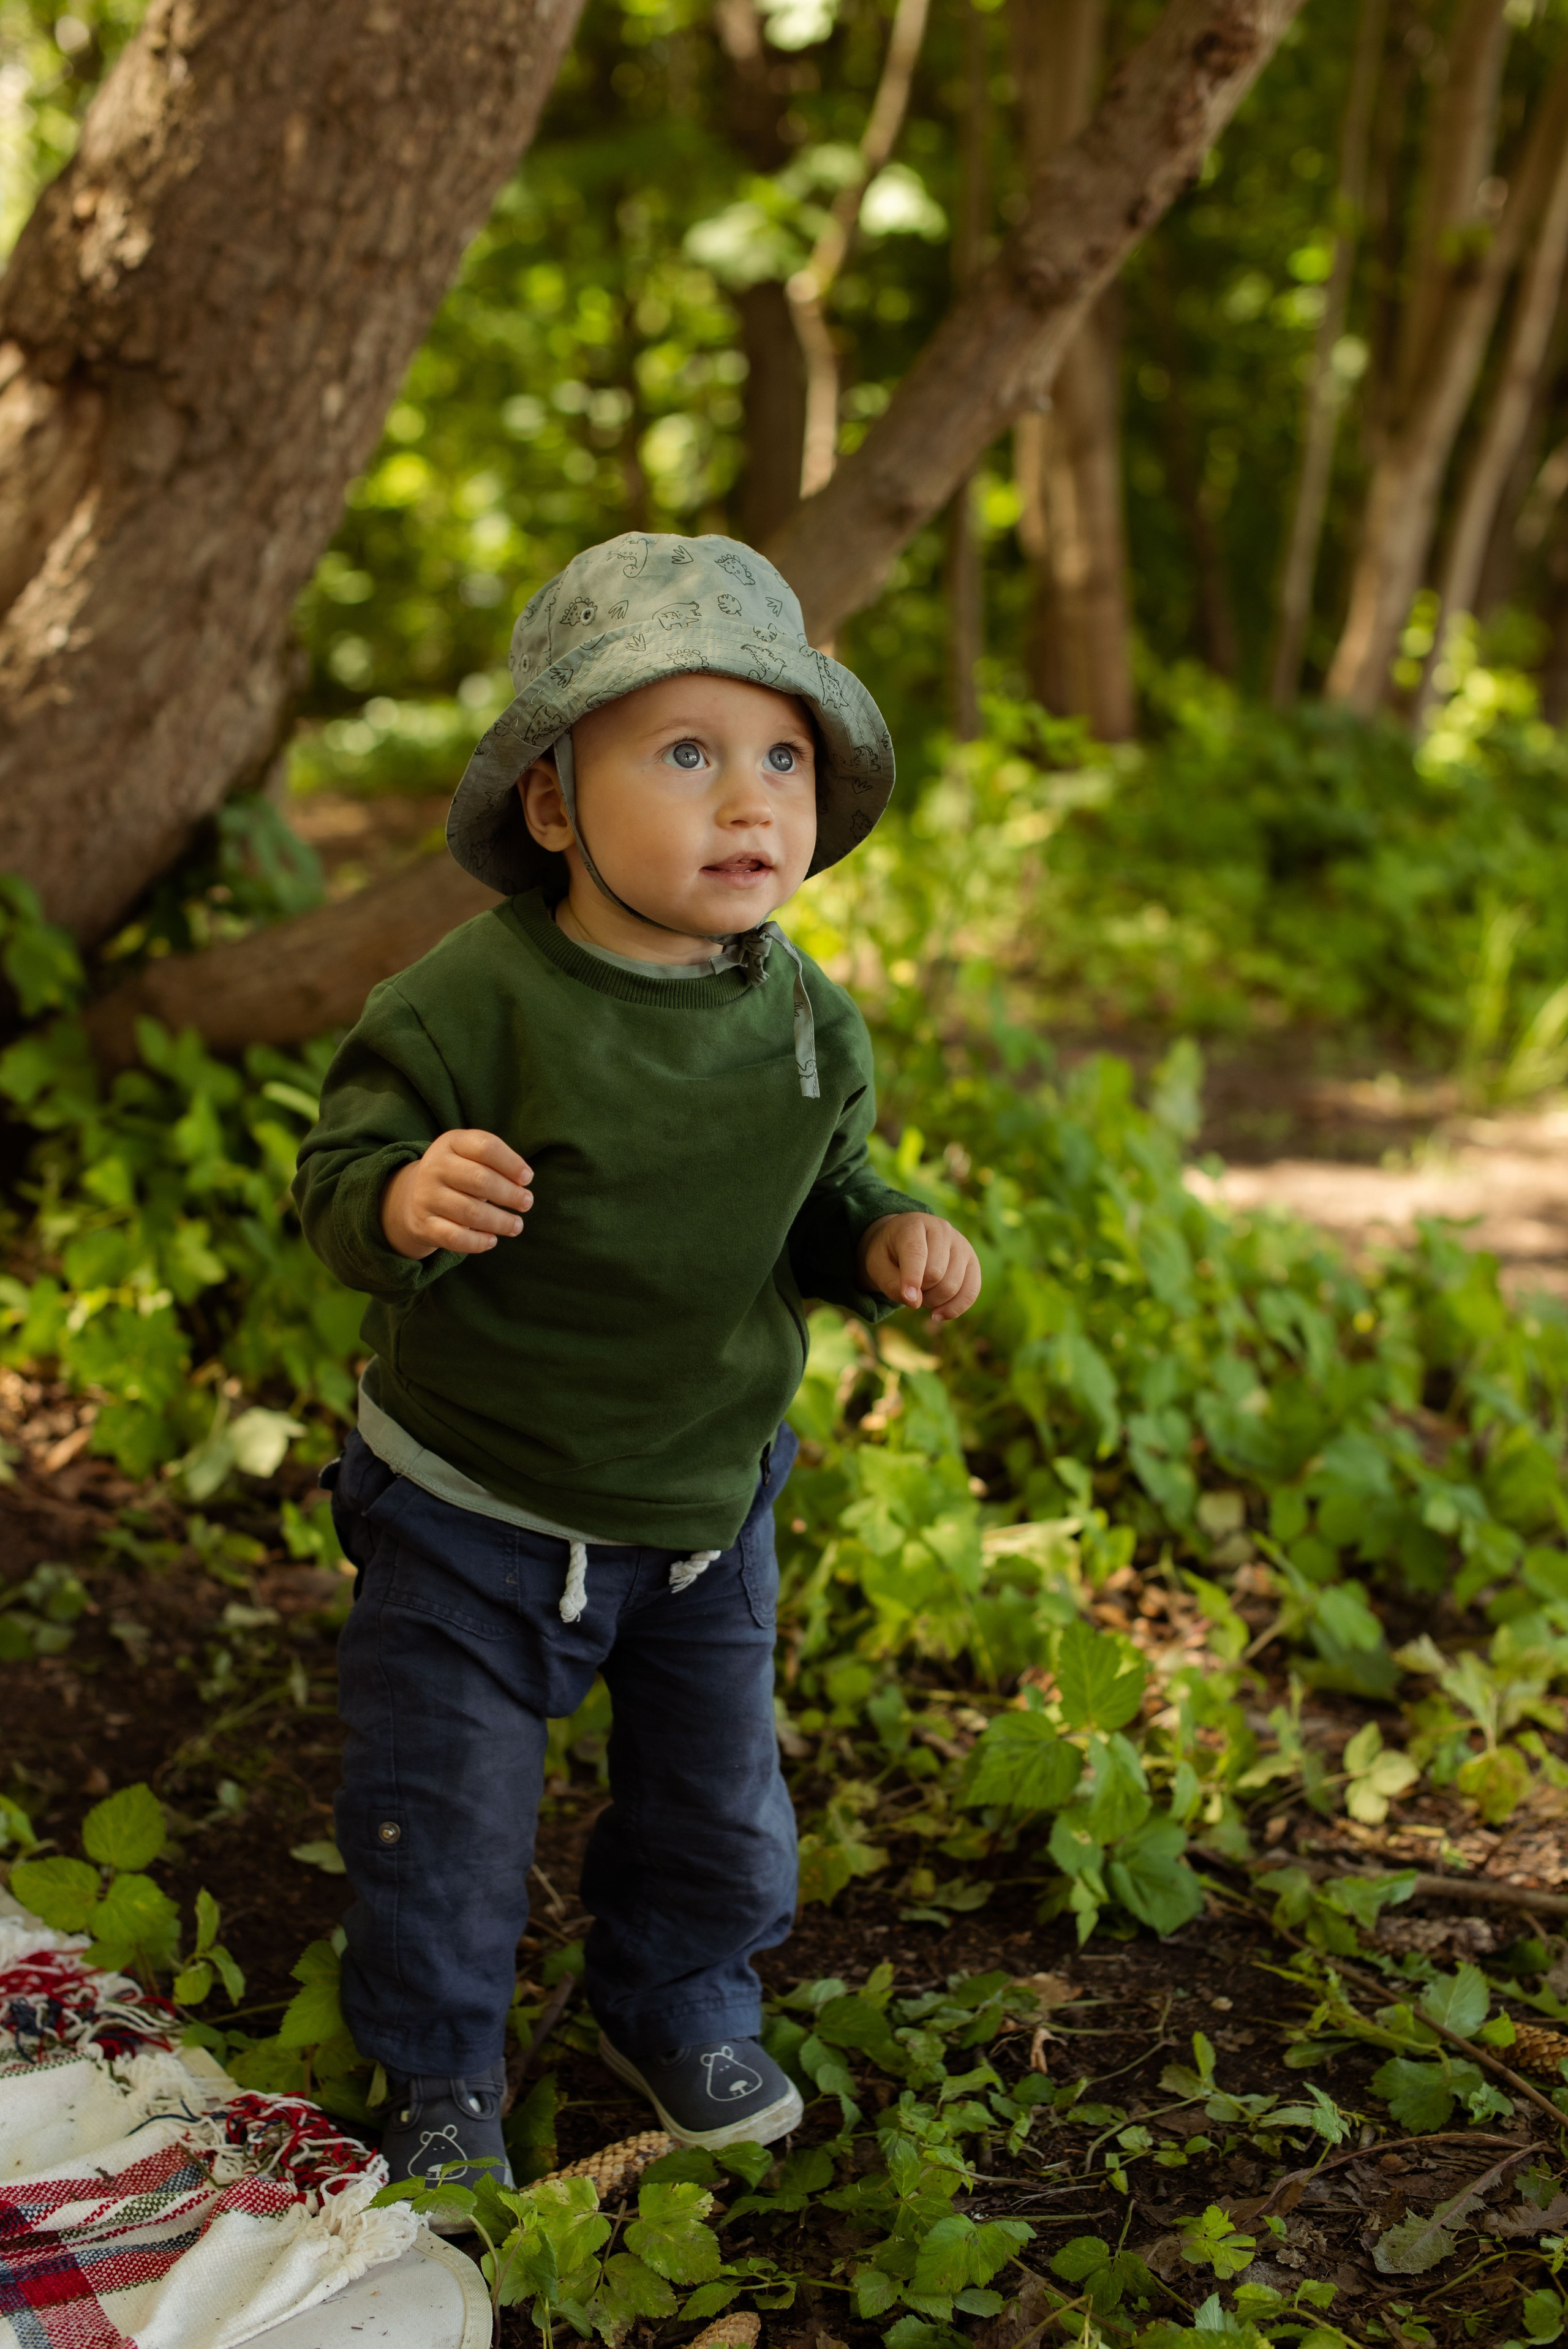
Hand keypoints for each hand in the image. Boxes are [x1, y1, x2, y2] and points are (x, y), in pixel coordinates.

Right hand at [380, 1130, 533, 1260]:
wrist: (413, 1197)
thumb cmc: (458, 1175)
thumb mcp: (470, 1157)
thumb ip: (495, 1163)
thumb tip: (522, 1182)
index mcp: (450, 1143)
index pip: (485, 1146)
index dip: (512, 1163)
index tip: (527, 1178)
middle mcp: (434, 1167)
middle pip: (480, 1180)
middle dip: (510, 1194)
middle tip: (527, 1202)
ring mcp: (426, 1196)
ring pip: (471, 1212)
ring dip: (500, 1221)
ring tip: (516, 1225)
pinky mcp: (424, 1225)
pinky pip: (455, 1237)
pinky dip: (478, 1242)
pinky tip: (492, 1240)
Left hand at [857, 1212, 980, 1325]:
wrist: (904, 1241)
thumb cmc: (888, 1254)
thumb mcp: (877, 1266)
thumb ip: (891, 1284)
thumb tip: (916, 1302)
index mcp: (913, 1224)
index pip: (917, 1251)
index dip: (912, 1278)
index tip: (909, 1299)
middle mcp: (942, 1229)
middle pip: (936, 1273)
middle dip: (919, 1291)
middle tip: (908, 1289)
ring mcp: (961, 1244)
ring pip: (952, 1285)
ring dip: (933, 1300)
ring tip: (921, 1292)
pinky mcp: (972, 1261)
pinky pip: (971, 1292)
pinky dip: (954, 1309)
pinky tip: (938, 1313)